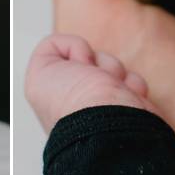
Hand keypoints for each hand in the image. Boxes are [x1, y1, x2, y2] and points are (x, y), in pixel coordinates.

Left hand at [25, 33, 156, 132]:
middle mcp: (77, 96)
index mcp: (55, 92)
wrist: (110, 124)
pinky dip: (132, 85)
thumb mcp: (42, 70)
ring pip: (112, 66)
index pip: (63, 53)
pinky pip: (132, 80)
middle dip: (96, 61)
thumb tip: (80, 54)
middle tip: (94, 77)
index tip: (74, 68)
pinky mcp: (126, 107)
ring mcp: (102, 103)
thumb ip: (49, 50)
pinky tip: (127, 98)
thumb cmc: (75, 103)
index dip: (72, 52)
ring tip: (112, 90)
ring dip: (115, 72)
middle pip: (90, 56)